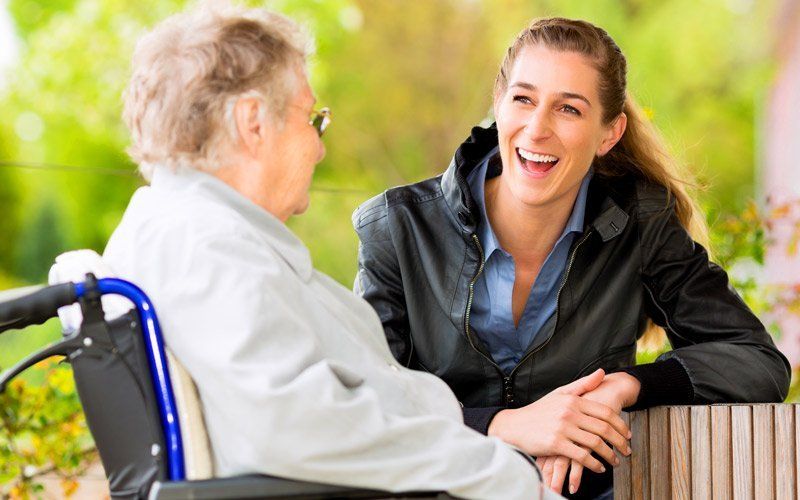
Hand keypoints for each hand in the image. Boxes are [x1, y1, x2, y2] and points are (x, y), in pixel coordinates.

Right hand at [537, 372, 639, 493]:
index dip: (621, 425)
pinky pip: (581, 456)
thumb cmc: (538, 411)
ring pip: (595, 443)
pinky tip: (599, 468)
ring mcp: (562, 428)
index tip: (628, 435)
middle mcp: (569, 412)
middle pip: (604, 428)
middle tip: (627, 450)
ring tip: (615, 461)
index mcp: (573, 400)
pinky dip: (594, 464)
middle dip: (620, 442)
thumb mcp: (559, 393)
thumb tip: (602, 372)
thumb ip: (583, 384)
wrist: (513, 426)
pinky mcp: (556, 444)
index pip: (605, 412)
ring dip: (610, 455)